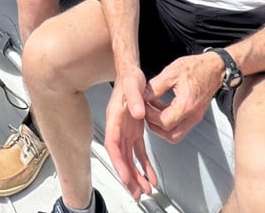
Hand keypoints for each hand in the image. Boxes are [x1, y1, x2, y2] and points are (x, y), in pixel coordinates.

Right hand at [104, 67, 159, 199]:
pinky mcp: (134, 130)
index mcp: (115, 118)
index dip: (119, 163)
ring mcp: (126, 130)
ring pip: (129, 158)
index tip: (126, 177)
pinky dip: (144, 164)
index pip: (114, 146)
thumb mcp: (133, 84)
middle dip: (128, 176)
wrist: (130, 71)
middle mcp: (118, 128)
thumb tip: (137, 113)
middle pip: (121, 157)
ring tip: (145, 189)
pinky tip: (150, 174)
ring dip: (136, 174)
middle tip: (137, 192)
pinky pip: (138, 152)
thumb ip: (134, 97)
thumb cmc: (129, 76)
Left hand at [143, 52, 222, 142]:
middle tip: (146, 113)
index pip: (164, 123)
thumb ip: (155, 87)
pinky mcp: (195, 115)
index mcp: (186, 105)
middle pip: (171, 135)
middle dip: (155, 127)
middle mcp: (193, 115)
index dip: (150, 117)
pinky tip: (161, 106)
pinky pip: (180, 125)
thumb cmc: (196, 68)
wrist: (215, 68)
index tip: (143, 107)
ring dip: (161, 126)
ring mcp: (195, 117)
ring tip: (152, 110)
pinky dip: (168, 121)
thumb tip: (143, 96)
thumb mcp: (171, 73)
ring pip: (176, 134)